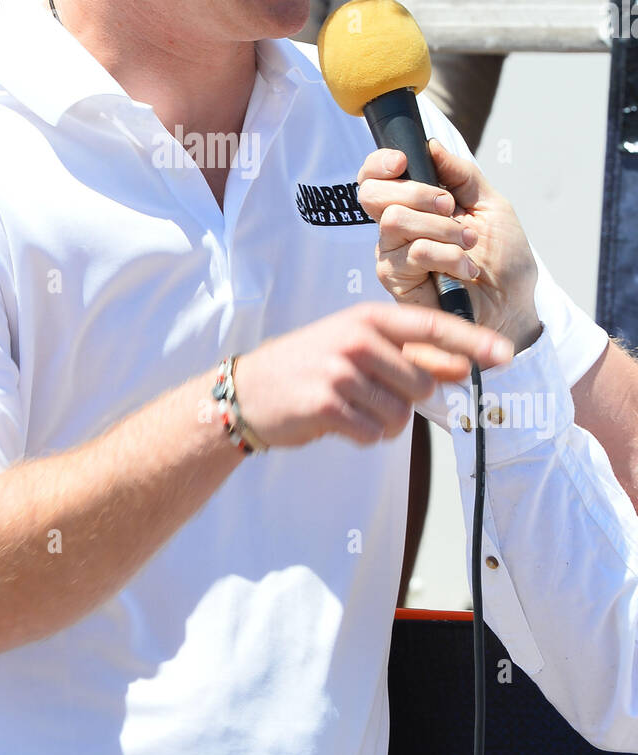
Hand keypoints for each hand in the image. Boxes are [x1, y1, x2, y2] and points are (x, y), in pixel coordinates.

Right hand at [231, 302, 512, 449]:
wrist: (248, 391)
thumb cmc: (310, 366)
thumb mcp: (359, 349)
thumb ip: (411, 357)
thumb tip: (464, 366)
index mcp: (367, 318)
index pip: (432, 328)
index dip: (472, 343)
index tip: (507, 356)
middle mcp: (358, 339)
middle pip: (423, 384)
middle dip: (406, 400)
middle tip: (370, 395)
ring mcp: (342, 371)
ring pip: (400, 415)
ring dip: (383, 423)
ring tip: (350, 408)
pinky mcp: (328, 404)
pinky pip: (374, 434)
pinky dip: (362, 436)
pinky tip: (337, 421)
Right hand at [356, 140, 541, 357]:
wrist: (513, 305)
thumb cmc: (502, 258)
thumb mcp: (491, 204)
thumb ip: (461, 174)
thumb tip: (431, 145)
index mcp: (413, 205)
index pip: (374, 177)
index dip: (378, 164)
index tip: (403, 160)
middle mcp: (396, 228)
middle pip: (373, 194)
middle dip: (417, 192)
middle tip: (450, 207)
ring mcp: (393, 255)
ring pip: (394, 221)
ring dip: (442, 227)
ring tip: (469, 243)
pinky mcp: (397, 282)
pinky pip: (413, 253)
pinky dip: (447, 255)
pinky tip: (465, 269)